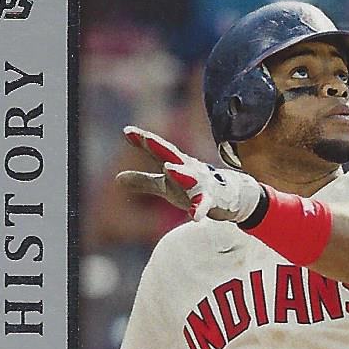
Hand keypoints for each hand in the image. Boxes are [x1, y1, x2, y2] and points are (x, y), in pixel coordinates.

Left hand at [117, 127, 262, 222]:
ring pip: (189, 177)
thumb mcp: (165, 186)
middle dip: (158, 146)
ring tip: (169, 169)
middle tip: (145, 138)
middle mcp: (187, 169)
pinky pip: (205, 205)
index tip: (126, 131)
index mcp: (176, 164)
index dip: (143, 140)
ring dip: (180, 172)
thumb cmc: (194, 187)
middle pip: (172, 156)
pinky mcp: (212, 200)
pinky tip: (196, 217)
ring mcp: (200, 183)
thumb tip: (117, 179)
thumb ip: (143, 181)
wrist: (231, 196)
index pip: (158, 150)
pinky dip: (200, 209)